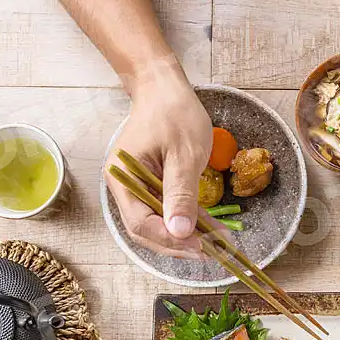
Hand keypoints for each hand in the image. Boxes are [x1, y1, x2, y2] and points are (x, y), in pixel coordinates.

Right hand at [106, 70, 211, 257]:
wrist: (164, 88)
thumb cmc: (174, 114)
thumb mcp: (184, 154)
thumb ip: (181, 194)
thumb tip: (180, 232)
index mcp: (122, 178)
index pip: (141, 224)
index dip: (170, 240)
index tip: (200, 246)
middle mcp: (124, 187)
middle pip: (147, 231)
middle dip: (179, 244)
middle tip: (212, 251)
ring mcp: (136, 188)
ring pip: (157, 225)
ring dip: (186, 237)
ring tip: (217, 243)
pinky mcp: (151, 186)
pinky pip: (166, 212)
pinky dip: (187, 222)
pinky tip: (211, 229)